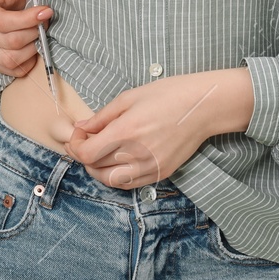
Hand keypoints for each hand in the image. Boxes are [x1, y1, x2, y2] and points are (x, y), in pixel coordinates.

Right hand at [0, 0, 51, 78]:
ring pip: (13, 59)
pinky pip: (15, 71)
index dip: (28, 19)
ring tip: (39, 35)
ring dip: (33, 48)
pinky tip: (33, 47)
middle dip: (34, 32)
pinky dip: (29, 62)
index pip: (4, 22)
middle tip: (45, 22)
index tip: (47, 11)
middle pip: (12, 42)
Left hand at [63, 69, 254, 189]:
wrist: (203, 107)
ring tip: (99, 153)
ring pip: (111, 181)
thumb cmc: (168, 95)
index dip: (75, 146)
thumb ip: (102, 117)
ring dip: (98, 169)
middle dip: (83, 155)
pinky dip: (117, 176)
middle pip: (95, 168)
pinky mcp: (161, 173)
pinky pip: (130, 184)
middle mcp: (137, 154)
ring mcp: (150, 166)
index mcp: (126, 132)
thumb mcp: (129, 98)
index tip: (78, 134)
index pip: (86, 154)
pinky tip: (116, 161)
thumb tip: (81, 127)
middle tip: (85, 141)